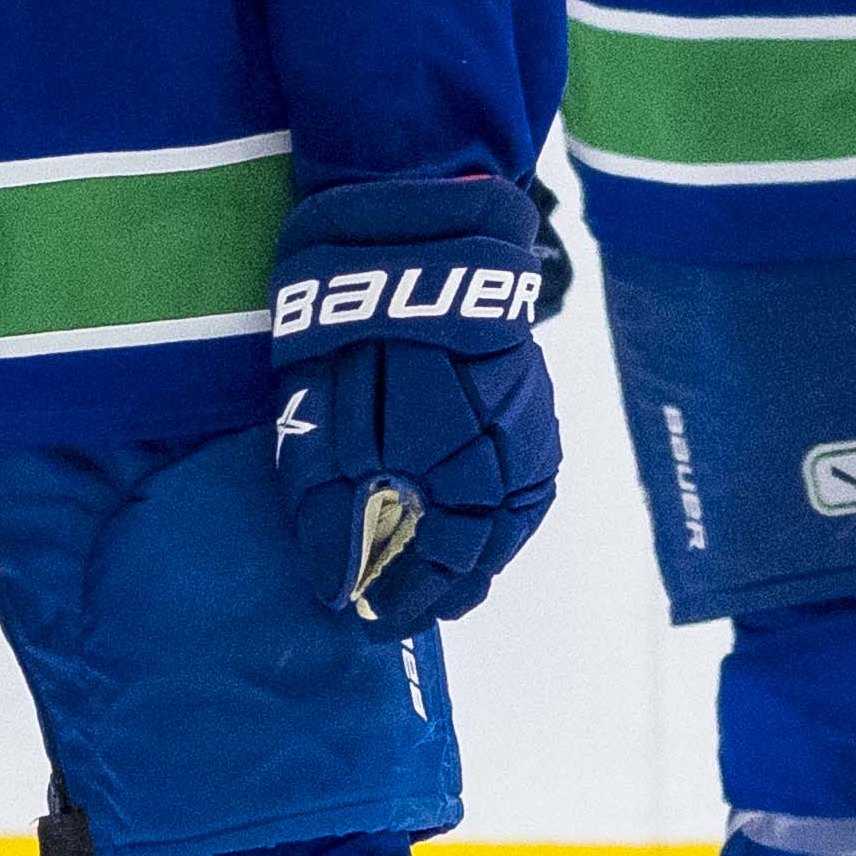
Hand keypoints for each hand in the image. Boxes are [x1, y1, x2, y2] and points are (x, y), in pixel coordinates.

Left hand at [263, 175, 558, 627]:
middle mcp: (510, 464)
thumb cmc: (359, 335)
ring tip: (443, 576)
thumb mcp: (324, 430)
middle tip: (407, 610)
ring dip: (476, 549)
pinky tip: (471, 512)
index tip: (370, 621)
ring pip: (510, 516)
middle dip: (445, 584)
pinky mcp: (531, 396)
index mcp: (462, 481)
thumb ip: (334, 515)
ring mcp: (529, 428)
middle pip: (483, 550)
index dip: (405, 601)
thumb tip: (339, 590)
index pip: (441, 571)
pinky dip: (498, 506)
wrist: (418, 235)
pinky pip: (523, 476)